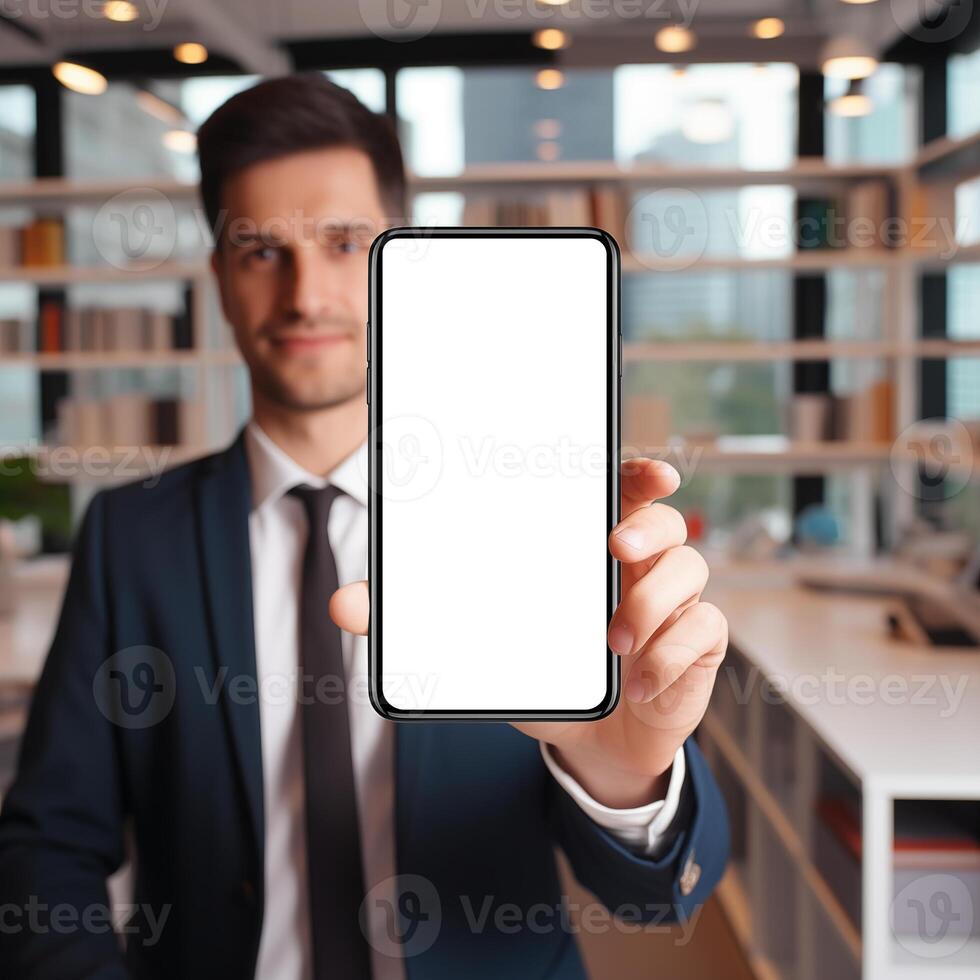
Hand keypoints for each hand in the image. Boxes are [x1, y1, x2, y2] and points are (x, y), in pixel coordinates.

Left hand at [329, 457, 727, 809]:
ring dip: (651, 606)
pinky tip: (638, 684)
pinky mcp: (697, 645)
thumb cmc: (540, 670)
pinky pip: (703, 632)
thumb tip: (344, 604)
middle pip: (667, 519)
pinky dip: (670, 658)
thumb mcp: (479, 643)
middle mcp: (639, 565)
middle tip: (616, 548)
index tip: (649, 471)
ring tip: (612, 643)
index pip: (620, 491)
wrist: (588, 740)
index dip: (638, 471)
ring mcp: (673, 603)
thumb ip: (417, 619)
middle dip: (650, 526)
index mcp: (589, 546)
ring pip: (690, 572)